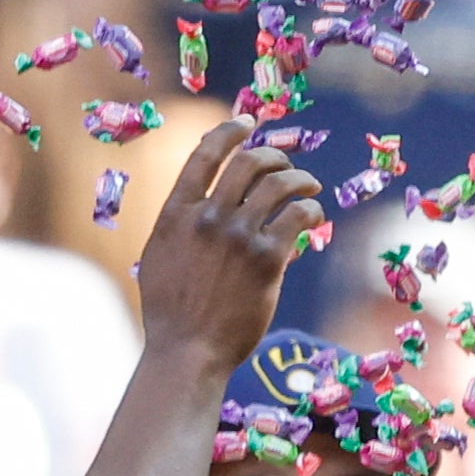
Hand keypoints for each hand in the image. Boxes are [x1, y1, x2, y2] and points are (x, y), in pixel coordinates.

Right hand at [136, 121, 325, 377]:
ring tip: (309, 186)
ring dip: (300, 178)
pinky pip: (299, 215)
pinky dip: (311, 208)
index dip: (229, 132)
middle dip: (273, 156)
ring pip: (279, 183)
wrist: (187, 352)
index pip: (205, 155)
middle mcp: (207, 217)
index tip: (247, 123)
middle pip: (248, 162)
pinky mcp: (268, 259)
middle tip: (285, 164)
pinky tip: (314, 215)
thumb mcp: (160, 257)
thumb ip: (180, 225)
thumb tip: (204, 203)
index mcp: (176, 213)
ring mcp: (238, 236)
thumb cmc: (171, 314)